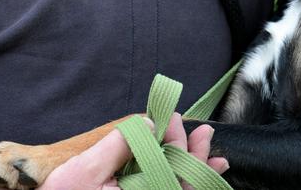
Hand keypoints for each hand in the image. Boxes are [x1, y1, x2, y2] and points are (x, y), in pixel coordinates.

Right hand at [37, 114, 228, 188]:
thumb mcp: (86, 170)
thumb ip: (119, 146)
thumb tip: (149, 123)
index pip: (171, 170)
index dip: (177, 142)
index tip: (174, 117)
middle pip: (184, 186)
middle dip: (195, 157)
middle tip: (204, 132)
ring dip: (196, 175)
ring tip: (214, 157)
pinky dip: (184, 186)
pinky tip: (196, 176)